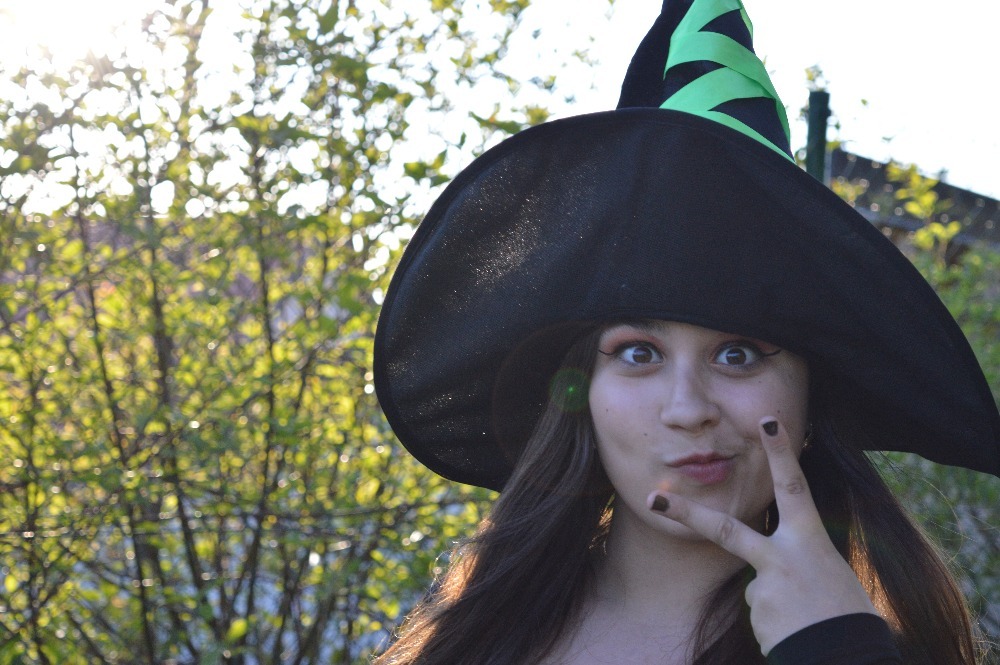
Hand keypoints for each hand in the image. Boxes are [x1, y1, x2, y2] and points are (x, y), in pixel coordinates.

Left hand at [647, 417, 878, 654]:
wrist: (851, 659)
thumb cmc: (849, 617)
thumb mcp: (832, 575)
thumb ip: (799, 558)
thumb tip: (770, 569)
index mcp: (811, 541)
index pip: (795, 487)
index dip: (781, 452)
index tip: (767, 420)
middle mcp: (784, 558)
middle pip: (726, 529)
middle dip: (687, 513)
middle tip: (653, 500)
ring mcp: (765, 587)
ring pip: (756, 584)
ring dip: (777, 601)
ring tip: (805, 621)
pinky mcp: (756, 614)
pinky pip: (760, 612)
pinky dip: (776, 622)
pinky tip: (795, 633)